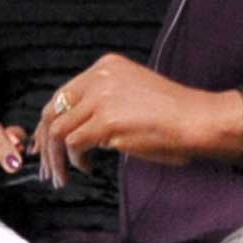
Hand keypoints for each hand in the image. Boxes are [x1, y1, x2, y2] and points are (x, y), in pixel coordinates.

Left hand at [29, 55, 238, 180]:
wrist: (198, 120)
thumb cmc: (174, 115)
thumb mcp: (132, 94)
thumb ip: (104, 102)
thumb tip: (77, 126)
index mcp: (106, 66)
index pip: (63, 94)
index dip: (48, 122)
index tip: (43, 144)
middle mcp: (99, 77)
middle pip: (53, 110)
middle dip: (44, 142)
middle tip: (45, 166)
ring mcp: (101, 98)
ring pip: (58, 130)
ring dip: (56, 158)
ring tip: (61, 176)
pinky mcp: (106, 121)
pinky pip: (74, 144)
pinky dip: (75, 161)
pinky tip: (87, 168)